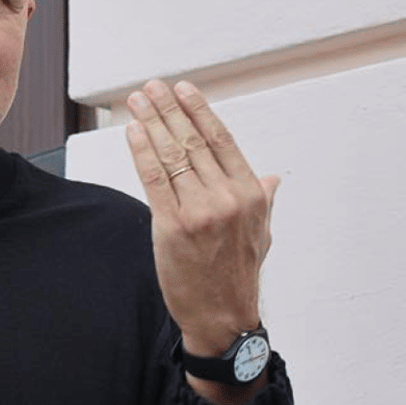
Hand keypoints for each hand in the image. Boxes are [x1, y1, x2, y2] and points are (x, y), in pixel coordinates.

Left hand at [125, 80, 279, 359]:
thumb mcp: (261, 233)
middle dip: (169, 110)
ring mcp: (199, 212)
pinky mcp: (172, 227)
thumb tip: (271, 177)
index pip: (222, 141)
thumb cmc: (238, 275)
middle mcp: (227, 198)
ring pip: (172, 156)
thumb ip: (263, 199)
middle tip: (152, 87)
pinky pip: (154, 179)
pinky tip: (134, 132)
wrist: (221, 317)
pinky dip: (142, 151)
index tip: (183, 89)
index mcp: (251, 195)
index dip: (200, 111)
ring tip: (138, 101)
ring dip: (152, 123)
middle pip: (193, 142)